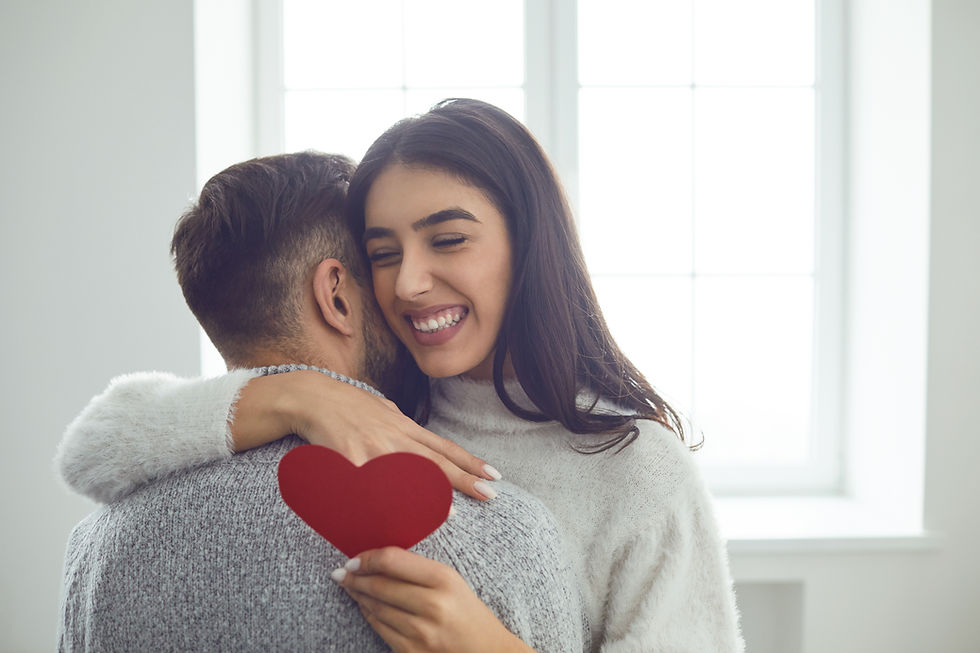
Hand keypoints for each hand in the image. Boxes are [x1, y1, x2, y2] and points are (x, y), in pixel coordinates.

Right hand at [231, 371, 500, 501]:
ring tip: (449, 514)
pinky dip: (382, 503)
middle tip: (489, 495)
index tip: (492, 475)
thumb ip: (402, 425)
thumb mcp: (383, 410)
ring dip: (428, 498)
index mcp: (405, 428)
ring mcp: (374, 450)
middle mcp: (395, 439)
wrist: (314, 398)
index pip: (444, 448)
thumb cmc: (349, 405)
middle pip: (436, 463)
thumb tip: (420, 439)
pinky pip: (370, 487)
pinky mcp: (352, 460)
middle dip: (465, 480)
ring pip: (407, 477)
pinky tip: (395, 518)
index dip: (469, 462)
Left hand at [334, 547, 533, 652]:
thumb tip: (374, 559)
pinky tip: (365, 606)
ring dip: (358, 595)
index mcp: (443, 579)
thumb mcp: (451, 580)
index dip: (367, 558)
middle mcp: (432, 605)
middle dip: (355, 577)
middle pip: (379, 585)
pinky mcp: (412, 652)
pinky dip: (368, 615)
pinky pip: (380, 629)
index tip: (354, 558)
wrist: (487, 651)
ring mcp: (421, 632)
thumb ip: (416, 568)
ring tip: (350, 586)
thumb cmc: (467, 611)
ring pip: (375, 608)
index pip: (392, 560)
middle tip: (342, 572)